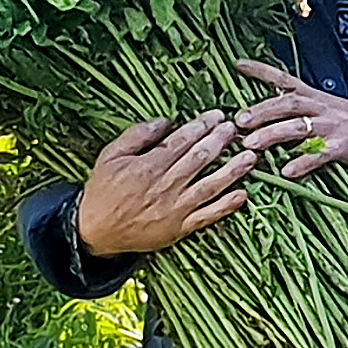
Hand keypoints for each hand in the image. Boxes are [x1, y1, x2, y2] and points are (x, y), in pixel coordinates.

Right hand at [73, 116, 258, 259]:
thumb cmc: (104, 190)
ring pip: (210, 186)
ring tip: (251, 157)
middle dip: (221, 141)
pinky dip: (226, 206)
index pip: (182, 141)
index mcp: (149, 166)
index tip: (218, 116)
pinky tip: (243, 195)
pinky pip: (207, 216)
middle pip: (200, 159)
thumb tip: (165, 120)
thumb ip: (137, 136)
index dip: (202, 126)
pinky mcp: (180, 228)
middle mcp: (165, 186)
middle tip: (237, 129)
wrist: (96, 231)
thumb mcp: (110, 156)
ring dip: (233, 171)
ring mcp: (175, 209)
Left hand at [229, 61, 347, 182]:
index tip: (238, 65)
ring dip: (272, 135)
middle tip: (237, 120)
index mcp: (318, 98)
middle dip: (260, 110)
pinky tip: (286, 172)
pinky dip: (303, 163)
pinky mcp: (346, 147)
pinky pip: (320, 155)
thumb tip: (275, 118)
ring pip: (297, 127)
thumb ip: (307, 114)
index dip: (262, 71)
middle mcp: (324, 108)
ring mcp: (334, 127)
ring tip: (251, 146)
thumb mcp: (334, 113)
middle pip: (286, 104)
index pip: (285, 80)